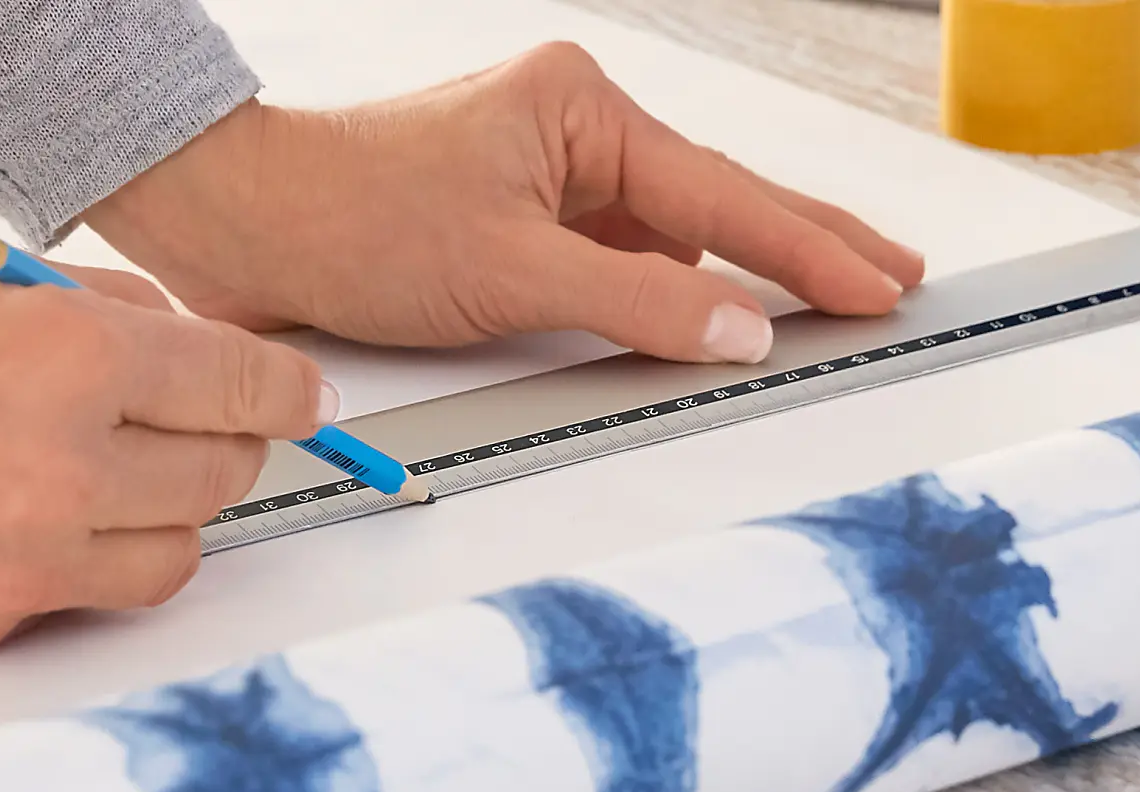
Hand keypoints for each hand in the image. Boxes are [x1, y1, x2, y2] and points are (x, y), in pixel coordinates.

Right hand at [0, 251, 330, 659]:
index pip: (248, 386)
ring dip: (164, 518)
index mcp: (68, 358)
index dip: (290, 393)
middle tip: (185, 429)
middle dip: (220, 446)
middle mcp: (62, 466)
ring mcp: (24, 558)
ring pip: (176, 557)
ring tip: (101, 482)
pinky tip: (28, 526)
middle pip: (225, 477)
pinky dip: (82, 568)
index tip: (302, 402)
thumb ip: (99, 309)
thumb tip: (191, 341)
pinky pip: (86, 603)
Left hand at [84, 42, 923, 365]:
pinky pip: (615, 262)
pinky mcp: (519, 219)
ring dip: (731, 280)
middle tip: (897, 274)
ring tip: (828, 304)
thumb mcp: (508, 272)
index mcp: (583, 112)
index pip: (721, 197)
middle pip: (716, 201)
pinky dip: (660, 298)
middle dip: (807, 242)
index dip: (809, 250)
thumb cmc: (352, 219)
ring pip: (667, 239)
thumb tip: (742, 330)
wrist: (242, 226)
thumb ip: (636, 305)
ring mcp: (548, 176)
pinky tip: (703, 326)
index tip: (885, 285)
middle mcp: (575, 133)